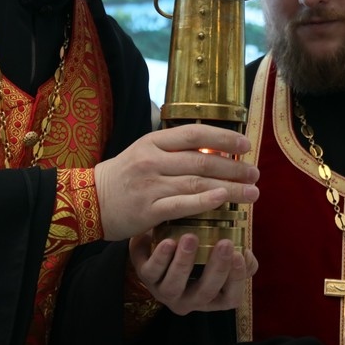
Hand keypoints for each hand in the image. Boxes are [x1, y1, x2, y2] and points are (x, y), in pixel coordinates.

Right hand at [94, 123, 259, 239]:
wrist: (89, 201)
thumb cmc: (124, 175)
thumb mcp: (145, 151)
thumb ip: (175, 149)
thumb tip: (215, 146)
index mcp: (153, 142)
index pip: (195, 133)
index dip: (224, 137)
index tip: (246, 145)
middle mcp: (152, 160)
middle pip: (201, 159)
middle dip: (234, 167)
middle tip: (255, 173)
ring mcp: (149, 185)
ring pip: (196, 182)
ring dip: (229, 187)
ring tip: (252, 192)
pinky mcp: (146, 210)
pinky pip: (181, 204)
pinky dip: (205, 201)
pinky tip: (223, 200)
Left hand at [129, 232, 257, 314]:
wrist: (160, 234)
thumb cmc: (198, 247)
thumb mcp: (219, 253)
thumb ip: (238, 256)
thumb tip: (247, 255)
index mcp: (211, 296)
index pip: (230, 298)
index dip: (237, 279)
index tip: (240, 254)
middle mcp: (189, 299)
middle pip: (205, 292)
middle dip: (216, 269)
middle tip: (225, 243)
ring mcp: (165, 291)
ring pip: (175, 285)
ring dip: (184, 262)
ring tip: (191, 238)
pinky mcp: (145, 277)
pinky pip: (151, 272)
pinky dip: (160, 257)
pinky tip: (168, 241)